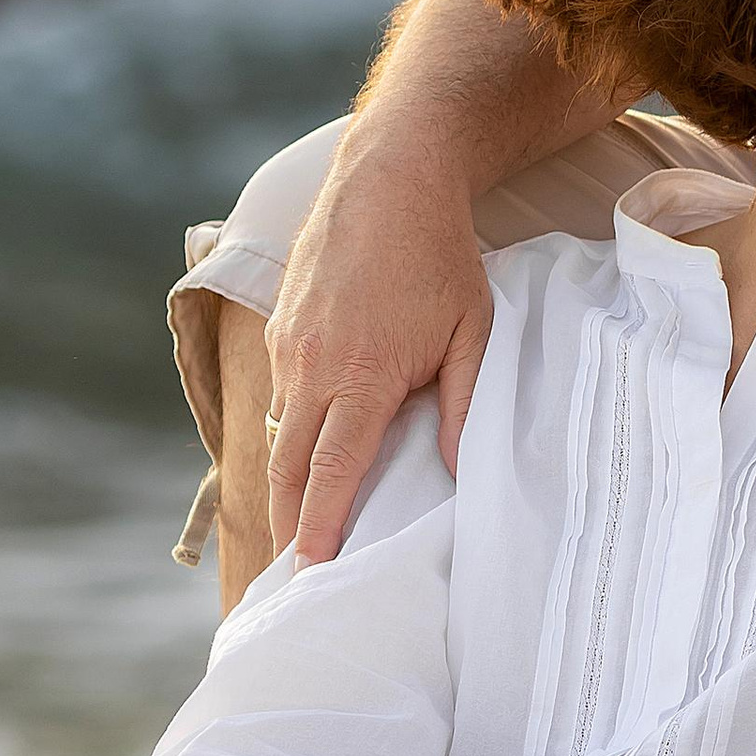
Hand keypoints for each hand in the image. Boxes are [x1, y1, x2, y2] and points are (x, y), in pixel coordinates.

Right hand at [266, 142, 492, 562]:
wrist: (389, 178)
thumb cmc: (440, 257)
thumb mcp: (475, 329)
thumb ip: (467, 403)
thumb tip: (459, 471)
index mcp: (362, 375)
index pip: (331, 471)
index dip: (319, 526)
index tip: (310, 571)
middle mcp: (312, 366)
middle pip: (289, 466)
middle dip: (286, 524)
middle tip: (286, 578)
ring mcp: (289, 345)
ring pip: (283, 430)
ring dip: (284, 482)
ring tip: (293, 529)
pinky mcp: (281, 326)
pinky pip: (282, 394)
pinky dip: (289, 433)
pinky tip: (302, 457)